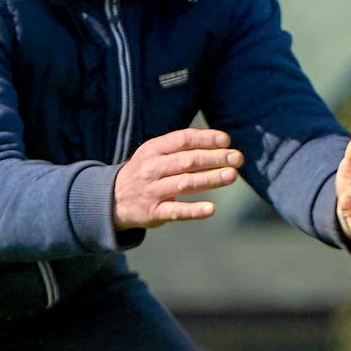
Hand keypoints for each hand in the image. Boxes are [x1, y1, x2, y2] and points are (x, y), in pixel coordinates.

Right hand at [114, 128, 241, 230]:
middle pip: (187, 160)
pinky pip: (175, 211)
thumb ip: (182, 147)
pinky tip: (211, 209)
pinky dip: (193, 210)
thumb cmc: (146, 172)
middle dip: (214, 158)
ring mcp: (152, 190)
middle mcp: (152, 168)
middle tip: (237, 158)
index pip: (182, 139)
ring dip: (210, 179)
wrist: (112, 198)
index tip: (226, 140)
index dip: (205, 139)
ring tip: (232, 175)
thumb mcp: (155, 153)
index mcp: (154, 149)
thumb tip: (221, 142)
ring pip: (185, 183)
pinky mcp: (153, 212)